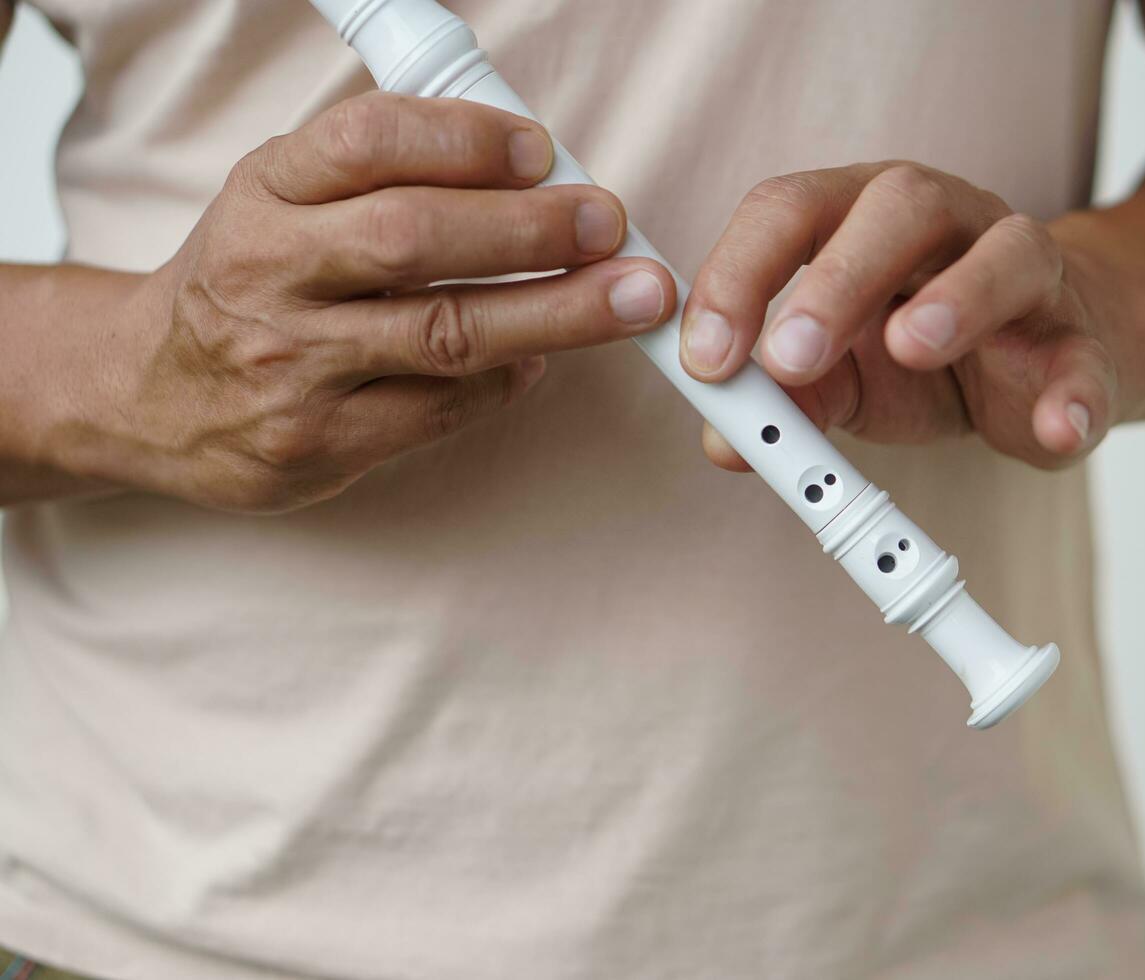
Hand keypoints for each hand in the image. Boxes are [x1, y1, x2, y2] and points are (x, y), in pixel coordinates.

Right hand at [85, 93, 674, 511]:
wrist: (144, 395)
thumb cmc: (249, 283)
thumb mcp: (282, 201)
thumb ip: (381, 177)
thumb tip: (534, 173)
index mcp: (263, 193)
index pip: (366, 141)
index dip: (465, 139)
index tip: (542, 149)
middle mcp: (269, 274)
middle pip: (415, 239)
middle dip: (531, 228)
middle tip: (611, 224)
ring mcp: (291, 366)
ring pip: (443, 334)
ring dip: (556, 312)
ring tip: (633, 299)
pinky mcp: (317, 442)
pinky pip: (440, 410)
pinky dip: (506, 382)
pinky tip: (544, 359)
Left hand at [679, 162, 1144, 470]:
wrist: (1047, 359)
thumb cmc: (920, 350)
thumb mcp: (842, 372)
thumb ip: (785, 397)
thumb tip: (720, 440)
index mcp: (863, 215)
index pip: (791, 209)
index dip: (739, 274)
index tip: (704, 359)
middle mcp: (949, 221)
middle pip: (899, 206)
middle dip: (836, 280)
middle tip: (789, 358)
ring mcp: (1027, 273)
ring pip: (1009, 253)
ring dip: (959, 297)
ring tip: (913, 347)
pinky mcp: (1084, 341)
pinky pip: (1087, 358)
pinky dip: (1073, 393)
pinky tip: (1054, 424)